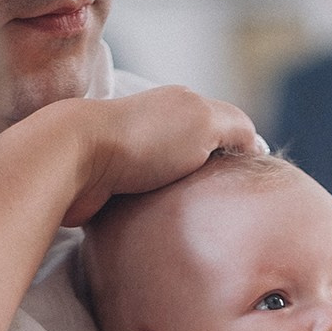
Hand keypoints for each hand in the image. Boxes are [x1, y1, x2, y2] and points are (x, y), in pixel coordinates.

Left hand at [58, 89, 259, 225]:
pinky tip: (169, 225)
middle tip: (229, 209)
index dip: (241, 154)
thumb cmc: (144, 141)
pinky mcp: (114, 184)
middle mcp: (158, 126)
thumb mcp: (204, 122)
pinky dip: (160, 211)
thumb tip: (255, 145)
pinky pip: (149, 201)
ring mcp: (134, 155)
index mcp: (181, 106)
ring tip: (202, 221)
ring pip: (174, 181)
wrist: (76, 160)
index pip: (225, 128)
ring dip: (187, 198)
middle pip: (200, 155)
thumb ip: (235, 127)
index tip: (250, 185)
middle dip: (214, 179)